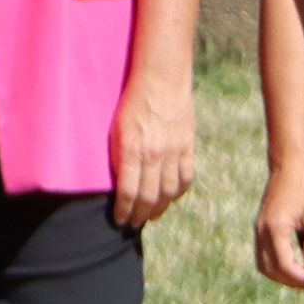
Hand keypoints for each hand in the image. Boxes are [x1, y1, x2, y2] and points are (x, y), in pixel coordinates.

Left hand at [110, 73, 197, 227]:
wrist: (161, 80)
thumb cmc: (131, 101)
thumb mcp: (116, 129)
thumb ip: (119, 156)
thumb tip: (120, 183)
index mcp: (132, 150)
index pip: (128, 193)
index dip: (123, 211)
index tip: (119, 220)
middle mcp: (154, 154)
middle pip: (148, 197)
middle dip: (139, 215)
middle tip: (133, 224)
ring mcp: (174, 152)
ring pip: (168, 192)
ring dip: (158, 208)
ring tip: (150, 216)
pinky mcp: (187, 147)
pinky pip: (185, 178)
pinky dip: (178, 193)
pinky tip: (169, 198)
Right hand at [254, 160, 303, 289]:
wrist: (288, 167)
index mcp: (276, 228)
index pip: (284, 265)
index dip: (299, 277)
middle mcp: (262, 230)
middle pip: (270, 269)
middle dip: (290, 280)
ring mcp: (258, 229)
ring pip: (263, 265)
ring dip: (281, 275)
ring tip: (301, 274)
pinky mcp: (260, 227)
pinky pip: (262, 254)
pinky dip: (275, 265)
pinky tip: (292, 264)